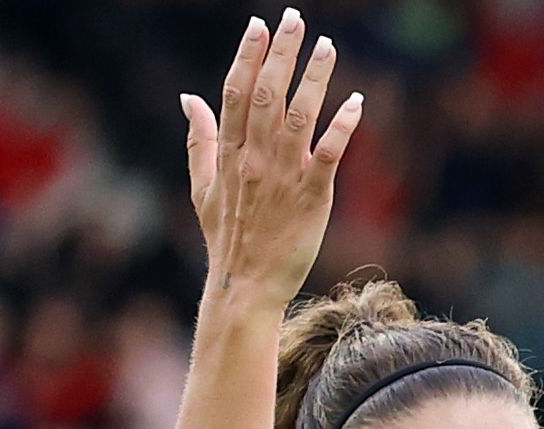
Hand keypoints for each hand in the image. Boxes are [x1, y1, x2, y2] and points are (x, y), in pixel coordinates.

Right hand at [179, 13, 361, 302]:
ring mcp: (284, 177)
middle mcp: (255, 159)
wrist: (247, 287)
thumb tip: (188, 98)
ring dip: (314, 79)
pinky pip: (329, 155)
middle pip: (267, 94)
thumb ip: (198, 140)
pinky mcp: (312, 197)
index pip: (236, 92)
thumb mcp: (201, 187)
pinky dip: (341, 127)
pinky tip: (355, 101)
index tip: (258, 26)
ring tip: (327, 46)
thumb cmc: (227, 238)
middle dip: (281, 54)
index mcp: (229, 154)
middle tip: (294, 19)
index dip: (248, 56)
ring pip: (298, 117)